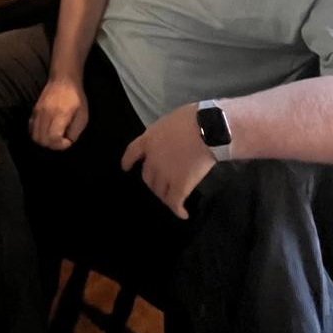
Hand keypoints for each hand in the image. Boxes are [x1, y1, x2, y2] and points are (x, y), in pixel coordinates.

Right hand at [29, 76, 87, 149]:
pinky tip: (46, 132)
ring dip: (44, 141)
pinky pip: (31, 129)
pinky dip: (37, 135)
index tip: (68, 141)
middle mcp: (46, 114)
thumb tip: (67, 141)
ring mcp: (38, 112)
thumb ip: (75, 131)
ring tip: (54, 138)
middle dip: (52, 145)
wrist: (63, 80)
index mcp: (60, 114)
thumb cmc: (76, 98)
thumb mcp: (83, 115)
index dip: (60, 145)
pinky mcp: (34, 111)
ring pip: (34, 136)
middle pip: (41, 139)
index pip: (53, 137)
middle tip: (61, 141)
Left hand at [120, 102, 214, 219]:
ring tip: (173, 199)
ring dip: (165, 197)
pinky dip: (178, 210)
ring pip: (159, 192)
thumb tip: (169, 141)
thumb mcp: (169, 121)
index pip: (132, 152)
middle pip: (147, 177)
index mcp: (148, 140)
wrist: (207, 129)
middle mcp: (152, 159)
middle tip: (163, 185)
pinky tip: (183, 214)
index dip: (127, 161)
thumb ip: (163, 135)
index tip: (125, 168)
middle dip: (153, 183)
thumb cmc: (192, 119)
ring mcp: (165, 174)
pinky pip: (175, 202)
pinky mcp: (180, 185)